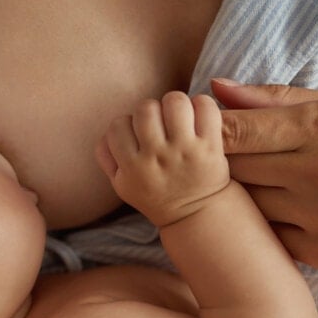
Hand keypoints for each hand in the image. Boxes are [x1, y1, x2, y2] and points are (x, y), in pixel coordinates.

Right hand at [95, 92, 228, 226]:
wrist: (195, 215)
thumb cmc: (156, 194)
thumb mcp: (122, 185)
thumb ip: (107, 157)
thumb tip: (108, 131)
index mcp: (132, 168)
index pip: (118, 125)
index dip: (127, 124)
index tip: (138, 134)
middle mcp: (156, 157)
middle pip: (145, 109)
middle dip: (151, 111)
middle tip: (160, 123)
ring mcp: (185, 150)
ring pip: (175, 102)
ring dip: (176, 104)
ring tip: (179, 116)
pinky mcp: (210, 147)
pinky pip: (205, 108)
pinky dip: (202, 105)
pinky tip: (198, 117)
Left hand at [213, 79, 317, 272]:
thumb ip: (276, 99)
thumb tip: (216, 88)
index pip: (236, 130)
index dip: (210, 131)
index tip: (203, 131)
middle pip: (233, 169)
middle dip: (224, 163)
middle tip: (226, 160)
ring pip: (247, 205)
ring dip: (244, 195)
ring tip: (264, 184)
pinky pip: (269, 236)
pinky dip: (267, 225)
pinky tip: (284, 212)